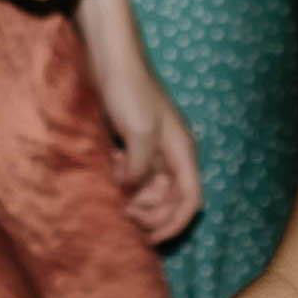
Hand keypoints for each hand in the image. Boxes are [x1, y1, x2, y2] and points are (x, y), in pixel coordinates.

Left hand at [93, 51, 204, 245]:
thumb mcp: (139, 132)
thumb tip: (130, 192)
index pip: (191, 200)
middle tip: (122, 211)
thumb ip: (140, 169)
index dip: (174, 224)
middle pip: (168, 199)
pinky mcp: (131, 141)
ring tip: (112, 184)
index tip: (150, 240)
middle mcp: (170, 153)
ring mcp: (151, 147)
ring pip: (148, 187)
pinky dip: (120, 177)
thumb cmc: (129, 89)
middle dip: (148, 211)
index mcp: (181, 152)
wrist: (110, 57)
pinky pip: (131, 172)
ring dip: (131, 194)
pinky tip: (106, 165)